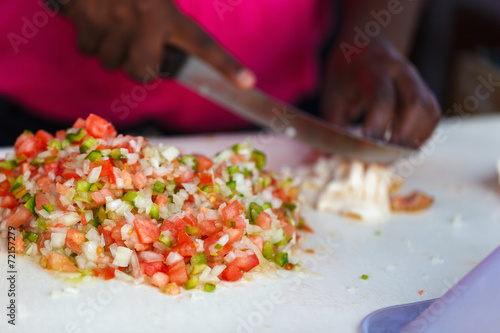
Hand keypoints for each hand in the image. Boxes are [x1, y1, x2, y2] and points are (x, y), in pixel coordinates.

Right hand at [52, 0, 254, 86]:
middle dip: (140, 68)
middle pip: (142, 72)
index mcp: (168, 11)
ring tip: (118, 27)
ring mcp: (111, 21)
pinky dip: (92, 40)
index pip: (202, 44)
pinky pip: (87, 48)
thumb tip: (182, 38)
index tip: (247, 82)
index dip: (225, 65)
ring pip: (112, 62)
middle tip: (141, 50)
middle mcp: (142, 19)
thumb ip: (176, 17)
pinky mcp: (84, 19)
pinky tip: (99, 21)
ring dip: (114, 52)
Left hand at [321, 37, 440, 147]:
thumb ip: (333, 125)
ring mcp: (416, 81)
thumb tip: (331, 158)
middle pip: (415, 103)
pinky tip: (403, 148)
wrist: (364, 45)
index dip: (377, 125)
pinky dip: (421, 136)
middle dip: (403, 136)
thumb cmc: (345, 76)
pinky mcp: (424, 91)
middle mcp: (400, 72)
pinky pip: (432, 116)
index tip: (366, 149)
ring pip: (429, 111)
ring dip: (415, 139)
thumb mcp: (332, 94)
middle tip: (385, 159)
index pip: (382, 98)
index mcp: (373, 69)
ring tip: (393, 157)